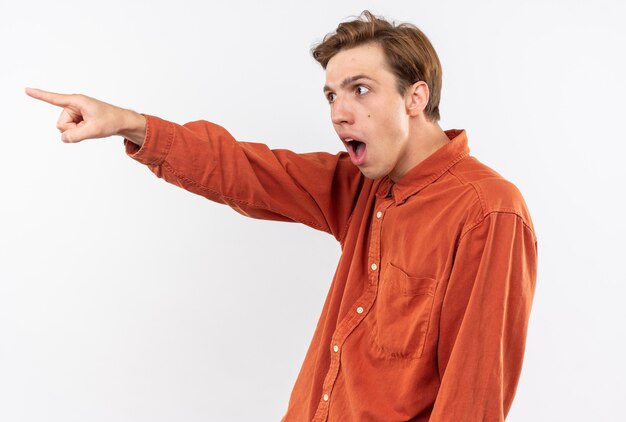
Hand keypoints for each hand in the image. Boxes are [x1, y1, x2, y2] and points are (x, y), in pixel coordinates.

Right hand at [25, 88, 145, 145]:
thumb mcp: (94, 130)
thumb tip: (63, 138)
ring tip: (91, 126)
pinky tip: (89, 127)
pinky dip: (79, 131)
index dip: (40, 95)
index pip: (54, 99)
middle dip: (72, 129)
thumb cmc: (110, 121)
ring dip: (76, 131)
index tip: (27, 90)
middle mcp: (74, 104)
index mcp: (77, 101)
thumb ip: (76, 135)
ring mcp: (75, 111)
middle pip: (61, 123)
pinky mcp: (77, 117)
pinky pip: (70, 129)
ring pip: (65, 128)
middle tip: (89, 127)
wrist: (122, 122)